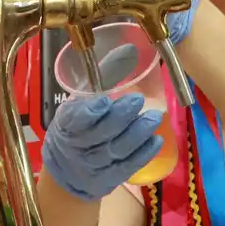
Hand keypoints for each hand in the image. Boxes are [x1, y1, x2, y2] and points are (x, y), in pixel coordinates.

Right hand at [42, 43, 164, 201]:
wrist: (68, 167)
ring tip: (155, 119)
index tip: (105, 100)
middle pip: (100, 134)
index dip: (90, 112)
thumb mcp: (83, 95)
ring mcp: (94, 165)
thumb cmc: (79, 123)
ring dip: (137, 134)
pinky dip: (143, 154)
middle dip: (120, 118)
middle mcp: (78, 146)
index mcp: (67, 123)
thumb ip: (105, 72)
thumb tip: (133, 47)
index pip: (76, 119)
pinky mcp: (109, 178)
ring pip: (116, 150)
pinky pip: (127, 166)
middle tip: (138, 102)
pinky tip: (157, 141)